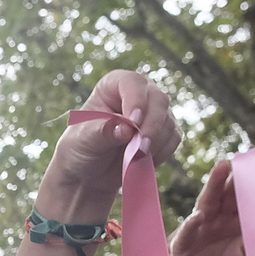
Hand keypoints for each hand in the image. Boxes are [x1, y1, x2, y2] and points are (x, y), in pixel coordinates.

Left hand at [36, 70, 180, 223]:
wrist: (88, 173)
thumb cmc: (80, 148)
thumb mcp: (84, 140)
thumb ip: (104, 132)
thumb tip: (127, 129)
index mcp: (113, 85)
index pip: (132, 82)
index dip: (136, 99)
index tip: (134, 122)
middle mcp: (138, 94)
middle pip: (158, 100)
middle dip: (152, 126)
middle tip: (141, 148)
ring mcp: (153, 112)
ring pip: (168, 121)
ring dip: (156, 142)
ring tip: (134, 158)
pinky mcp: (163, 132)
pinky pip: (174, 138)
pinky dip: (162, 152)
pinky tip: (143, 160)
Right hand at [170, 159, 247, 255]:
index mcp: (237, 220)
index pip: (246, 197)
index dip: (253, 181)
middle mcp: (218, 218)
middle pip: (226, 193)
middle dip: (234, 176)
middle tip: (243, 158)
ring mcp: (199, 227)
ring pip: (207, 203)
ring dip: (213, 185)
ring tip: (222, 167)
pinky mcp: (183, 243)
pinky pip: (188, 231)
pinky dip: (192, 225)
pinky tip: (199, 217)